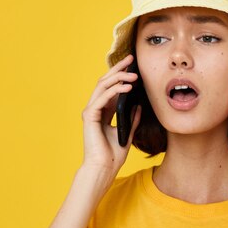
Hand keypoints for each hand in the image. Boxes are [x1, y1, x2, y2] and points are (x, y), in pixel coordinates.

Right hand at [80, 54, 141, 179]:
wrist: (104, 169)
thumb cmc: (113, 156)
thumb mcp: (127, 133)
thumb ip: (132, 119)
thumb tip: (139, 105)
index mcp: (103, 112)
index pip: (111, 87)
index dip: (121, 75)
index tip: (133, 65)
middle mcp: (95, 109)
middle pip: (105, 82)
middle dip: (118, 69)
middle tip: (131, 59)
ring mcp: (91, 111)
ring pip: (102, 86)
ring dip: (118, 77)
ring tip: (133, 74)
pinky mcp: (89, 116)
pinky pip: (102, 97)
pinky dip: (114, 90)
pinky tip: (127, 87)